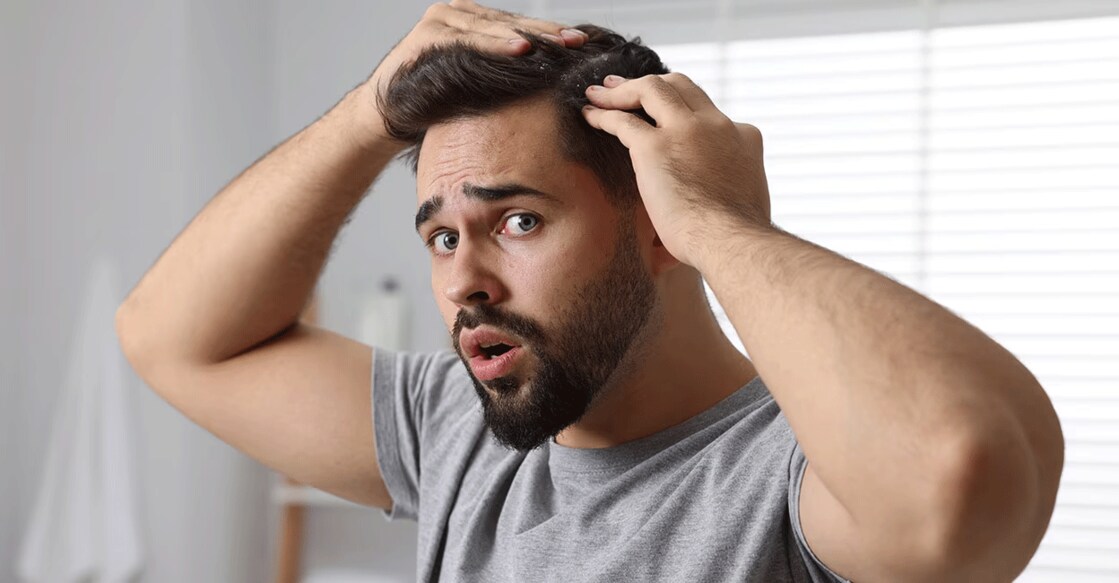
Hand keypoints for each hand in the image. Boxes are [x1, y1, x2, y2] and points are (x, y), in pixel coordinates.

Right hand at [361, 0, 587, 142]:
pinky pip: (470, 40)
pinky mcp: (429, 36)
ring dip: (529, 35)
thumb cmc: (433, 104)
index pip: (518, 25)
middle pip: (511, 22)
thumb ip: (502, 74)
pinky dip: (496, 44)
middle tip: (578, 42)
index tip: (581, 44)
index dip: (549, 33)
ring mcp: (441, 20)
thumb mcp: (476, 85)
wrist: (384, 116)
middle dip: (547, 33)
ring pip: (494, 27)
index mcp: (471, 22)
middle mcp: (456, 14)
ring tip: (558, 44)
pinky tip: (521, 48)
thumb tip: (548, 82)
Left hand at [582, 73, 772, 268]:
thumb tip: (714, 200)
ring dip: (621, 89)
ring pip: (650, 89)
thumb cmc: (736, 237)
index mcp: (743, 136)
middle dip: (650, 82)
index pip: (709, 110)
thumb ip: (732, 183)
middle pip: (679, 85)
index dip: (683, 108)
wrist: (731, 242)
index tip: (665, 115)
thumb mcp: (750, 197)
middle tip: (623, 85)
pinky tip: (589, 115)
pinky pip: (622, 120)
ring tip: (598, 93)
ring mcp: (685, 131)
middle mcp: (715, 124)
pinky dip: (603, 114)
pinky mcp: (655, 147)